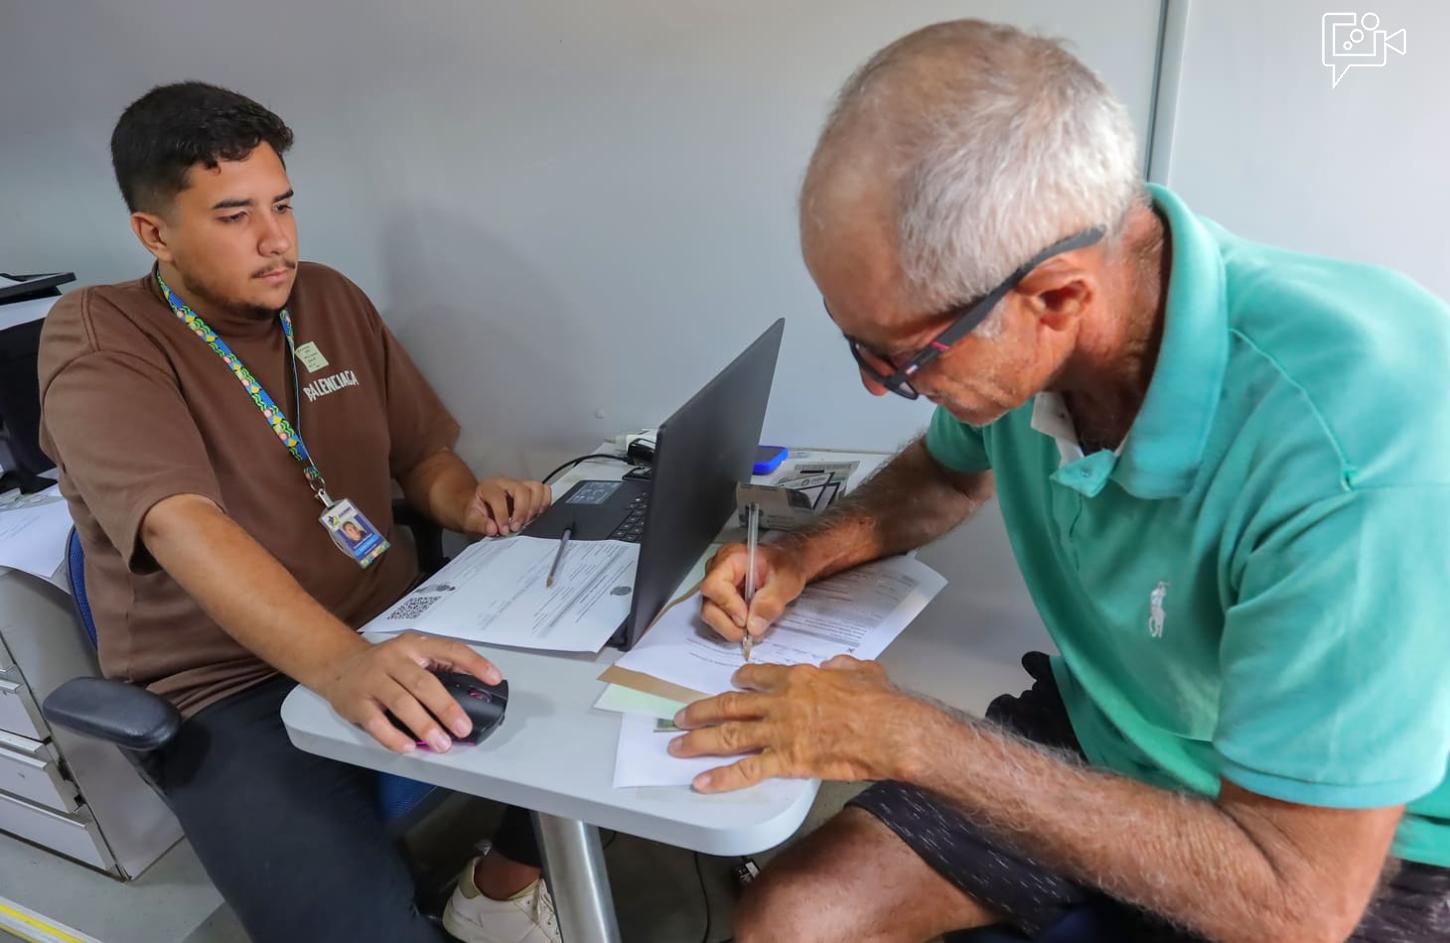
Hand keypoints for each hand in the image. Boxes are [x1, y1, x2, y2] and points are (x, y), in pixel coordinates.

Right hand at [315, 631, 502, 753]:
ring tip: (442, 743)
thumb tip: (473, 692)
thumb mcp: (412, 655)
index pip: (449, 649)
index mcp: (414, 645)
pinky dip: (394, 737)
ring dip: (425, 725)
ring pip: (402, 703)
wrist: (337, 665)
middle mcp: (394, 659)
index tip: (494, 678)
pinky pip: (377, 722)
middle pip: (424, 683)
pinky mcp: (356, 702)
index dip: (473, 663)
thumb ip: (438, 668)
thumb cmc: (385, 664)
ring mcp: (373, 680)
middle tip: (464, 728)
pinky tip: (409, 747)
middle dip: (446, 707)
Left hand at [463, 477, 551, 536]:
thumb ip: (479, 524)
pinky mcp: (531, 490)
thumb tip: (493, 529)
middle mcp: (506, 482)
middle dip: (522, 512)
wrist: (479, 508)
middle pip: (522, 490)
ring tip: (527, 522)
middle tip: (516, 528)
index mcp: (489, 487)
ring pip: (537, 488)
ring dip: (535, 507)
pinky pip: (545, 491)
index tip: (504, 531)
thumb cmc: (476, 513)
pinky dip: (544, 504)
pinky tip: (535, 516)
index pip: (499, 497)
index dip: (502, 515)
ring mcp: (521, 484)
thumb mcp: (469, 520)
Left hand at [668, 656, 934, 791]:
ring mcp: (780, 731)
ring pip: (730, 734)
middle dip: (702, 710)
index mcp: (799, 678)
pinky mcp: (787, 760)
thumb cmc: (882, 700)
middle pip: (731, 704)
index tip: (732, 682)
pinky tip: (701, 782)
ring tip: (677, 745)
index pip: (760, 676)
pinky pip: (747, 769)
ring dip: (699, 740)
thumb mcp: (862, 669)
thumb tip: (834, 665)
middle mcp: (781, 702)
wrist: (889, 730)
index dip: (742, 680)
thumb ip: (842, 666)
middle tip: (680, 717)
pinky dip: (722, 777)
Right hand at [699, 541, 806, 642]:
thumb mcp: (787, 580)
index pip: (714, 585)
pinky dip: (733, 625)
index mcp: (732, 558)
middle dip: (729, 623)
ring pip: (711, 614)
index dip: (728, 606)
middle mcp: (718, 570)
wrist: (787, 562)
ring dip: (731, 626)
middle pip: (709, 604)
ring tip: (753, 625)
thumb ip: (770, 602)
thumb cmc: (785, 564)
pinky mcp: (720, 597)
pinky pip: (718, 616)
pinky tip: (749, 622)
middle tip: (750, 630)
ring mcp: (717, 584)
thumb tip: (754, 625)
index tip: (746, 619)